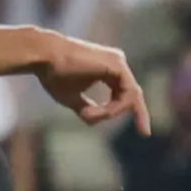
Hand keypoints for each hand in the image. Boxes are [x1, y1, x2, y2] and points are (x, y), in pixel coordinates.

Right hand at [31, 33, 150, 128]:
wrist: (44, 56)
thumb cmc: (54, 74)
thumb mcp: (72, 98)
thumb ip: (86, 109)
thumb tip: (94, 121)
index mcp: (109, 69)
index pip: (127, 92)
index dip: (137, 112)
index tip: (145, 132)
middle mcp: (117, 63)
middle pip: (132, 95)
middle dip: (139, 114)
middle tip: (145, 133)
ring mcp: (119, 62)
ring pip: (129, 98)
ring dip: (112, 112)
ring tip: (90, 115)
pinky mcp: (117, 65)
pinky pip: (127, 94)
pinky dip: (115, 106)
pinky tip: (102, 111)